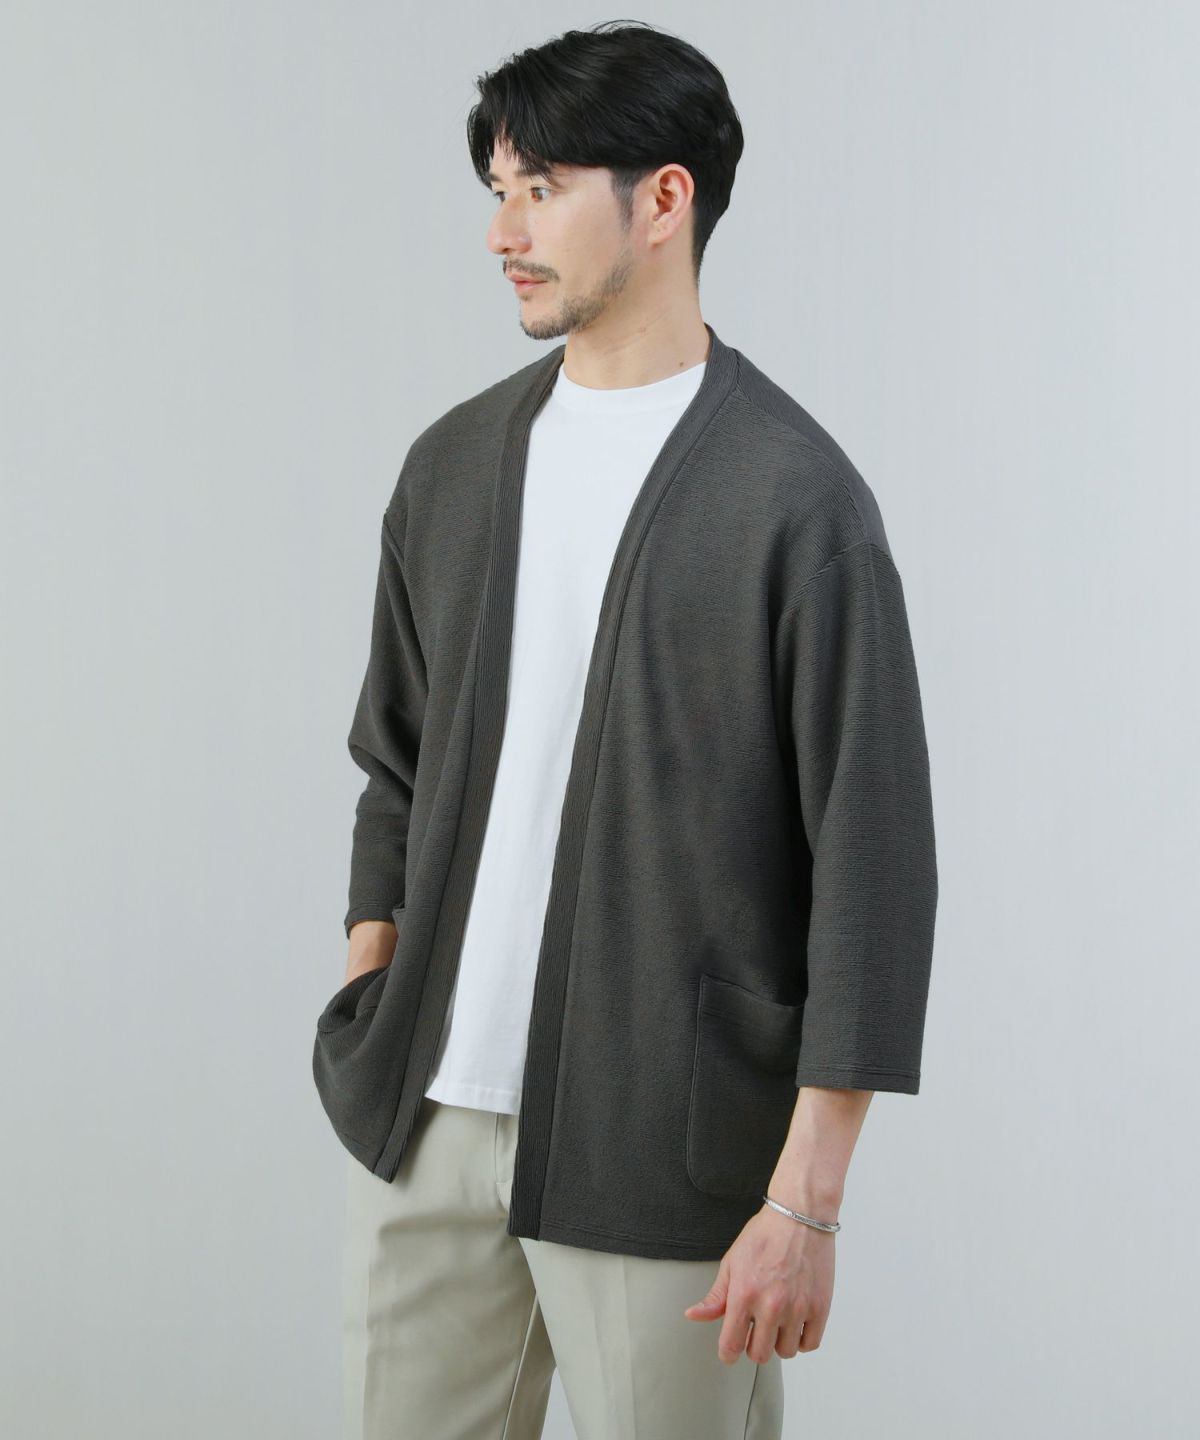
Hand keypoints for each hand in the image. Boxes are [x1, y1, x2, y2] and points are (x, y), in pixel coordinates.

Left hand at [682, 1205, 833, 1362]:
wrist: (800, 1216)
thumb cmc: (765, 1235)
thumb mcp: (732, 1262)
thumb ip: (715, 1296)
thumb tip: (694, 1315)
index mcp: (744, 1294)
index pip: (731, 1344)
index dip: (728, 1353)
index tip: (730, 1352)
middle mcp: (770, 1306)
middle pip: (759, 1354)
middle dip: (753, 1346)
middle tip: (755, 1330)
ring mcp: (797, 1308)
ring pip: (785, 1352)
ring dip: (779, 1342)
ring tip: (777, 1322)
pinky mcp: (820, 1307)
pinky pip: (809, 1344)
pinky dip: (801, 1339)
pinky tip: (795, 1323)